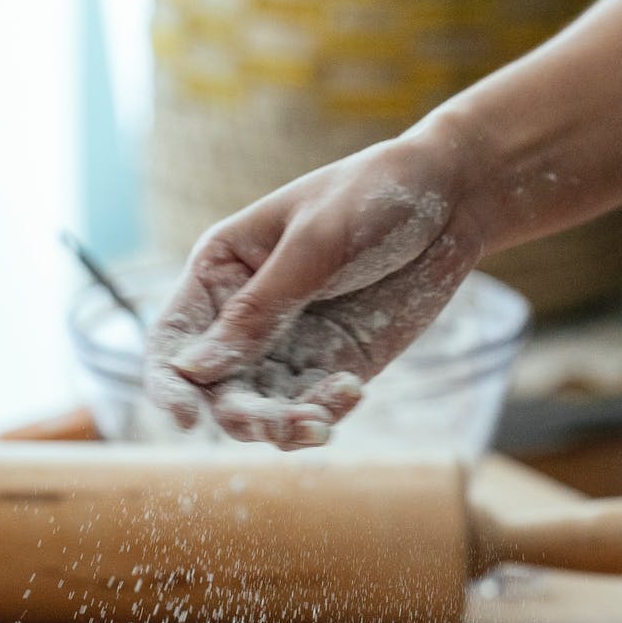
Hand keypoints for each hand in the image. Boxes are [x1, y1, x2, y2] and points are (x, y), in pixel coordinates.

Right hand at [145, 130, 486, 448]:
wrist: (452, 197)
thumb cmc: (374, 196)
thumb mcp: (315, 245)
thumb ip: (258, 309)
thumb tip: (194, 370)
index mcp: (220, 270)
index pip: (173, 338)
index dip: (169, 385)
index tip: (188, 421)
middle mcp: (243, 314)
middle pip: (215, 388)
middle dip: (243, 415)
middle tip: (289, 423)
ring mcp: (288, 344)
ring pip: (261, 409)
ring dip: (284, 426)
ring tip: (323, 423)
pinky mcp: (332, 365)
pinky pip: (311, 407)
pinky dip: (325, 413)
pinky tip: (354, 391)